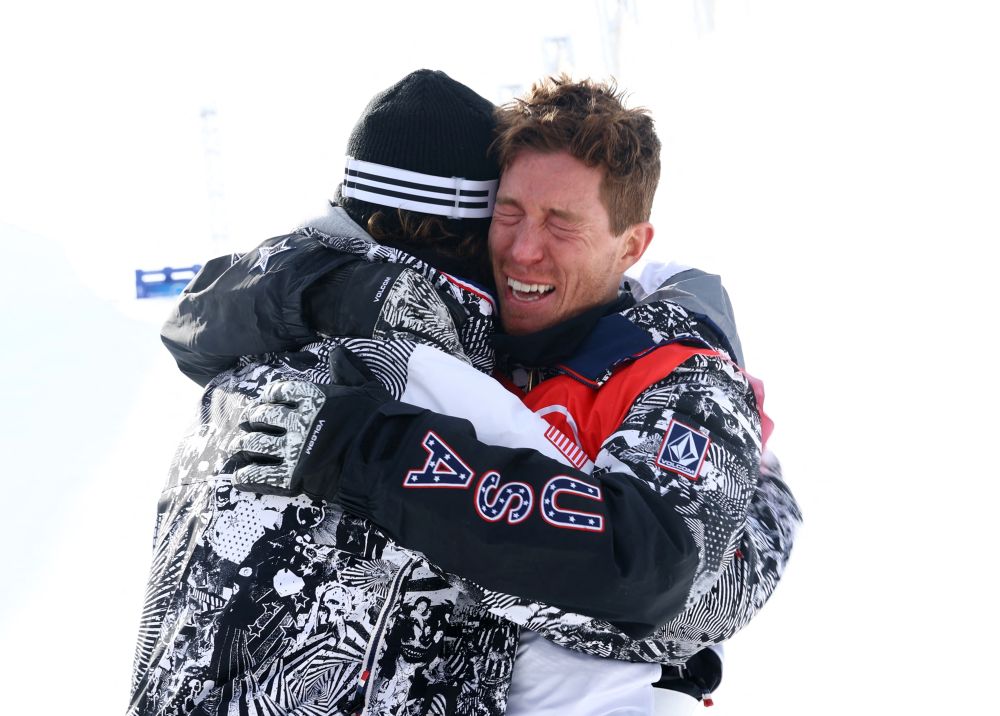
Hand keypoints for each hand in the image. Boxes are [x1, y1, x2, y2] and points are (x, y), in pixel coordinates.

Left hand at [227, 346, 390, 499]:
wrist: (383, 458)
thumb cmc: (379, 422)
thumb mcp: (368, 387)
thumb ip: (349, 370)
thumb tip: (337, 352)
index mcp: (314, 397)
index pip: (281, 391)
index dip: (270, 395)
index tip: (266, 400)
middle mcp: (298, 420)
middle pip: (263, 416)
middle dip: (253, 418)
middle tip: (248, 423)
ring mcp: (293, 448)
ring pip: (257, 443)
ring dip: (245, 445)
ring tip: (240, 447)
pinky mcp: (292, 476)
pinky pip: (260, 475)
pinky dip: (246, 476)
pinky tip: (240, 476)